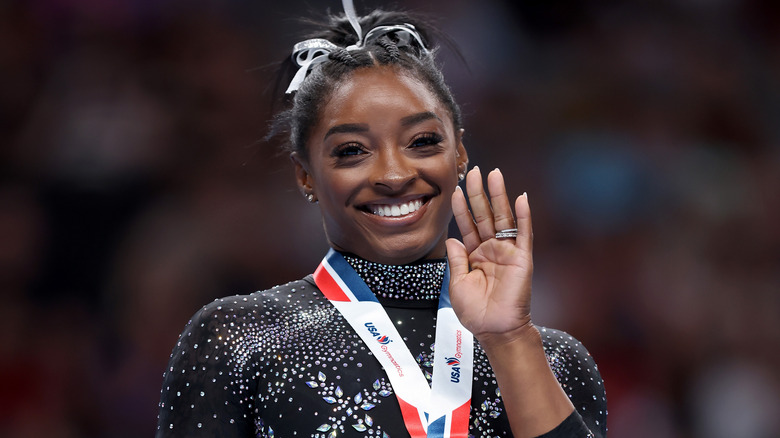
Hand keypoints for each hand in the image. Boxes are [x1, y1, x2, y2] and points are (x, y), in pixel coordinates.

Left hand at [445, 167, 534, 345]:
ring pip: (502, 218)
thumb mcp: (458, 284)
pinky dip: (523, 215)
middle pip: (484, 215)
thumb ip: (457, 260)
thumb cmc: (477, 313)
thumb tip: (451, 238)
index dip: (461, 208)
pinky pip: (523, 233)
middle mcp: (491, 250)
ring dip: (498, 196)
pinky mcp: (523, 258)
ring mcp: (507, 252)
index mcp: (475, 255)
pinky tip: (520, 197)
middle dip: (479, 193)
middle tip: (474, 171)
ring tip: (494, 174)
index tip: (455, 189)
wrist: (496, 331)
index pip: (467, 225)